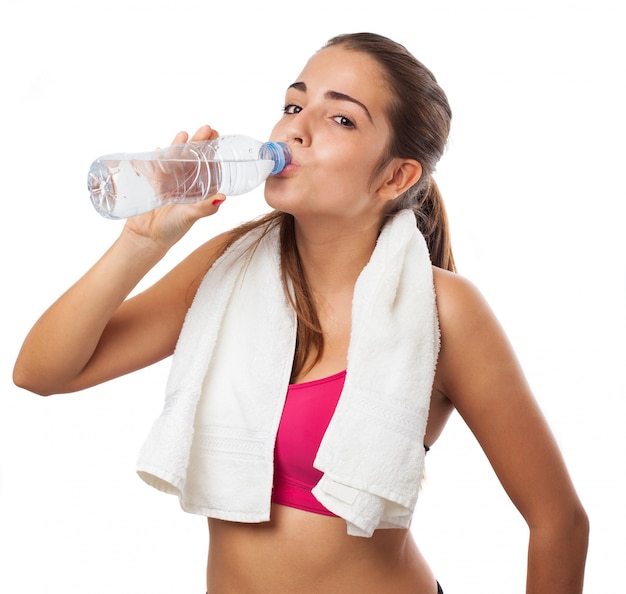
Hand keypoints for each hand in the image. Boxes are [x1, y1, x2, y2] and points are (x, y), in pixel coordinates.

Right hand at [123, 125, 226, 251]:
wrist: (146, 238)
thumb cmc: (172, 230)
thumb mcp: (190, 216)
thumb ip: (204, 208)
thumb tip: (222, 197)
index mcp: (199, 192)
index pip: (210, 167)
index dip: (214, 153)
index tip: (218, 138)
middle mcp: (187, 185)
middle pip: (195, 159)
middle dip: (200, 143)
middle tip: (207, 129)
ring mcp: (171, 182)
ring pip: (177, 159)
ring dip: (180, 145)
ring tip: (185, 134)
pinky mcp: (155, 183)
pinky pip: (158, 166)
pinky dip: (160, 155)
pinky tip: (161, 146)